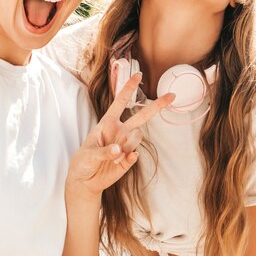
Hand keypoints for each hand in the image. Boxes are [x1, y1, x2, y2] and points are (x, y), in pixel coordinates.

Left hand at [67, 73, 173, 198]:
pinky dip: (129, 158)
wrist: (85, 180)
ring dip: (127, 145)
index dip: (129, 88)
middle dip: (157, 106)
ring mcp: (126, 145)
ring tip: (113, 156)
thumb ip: (104, 151)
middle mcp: (120, 131)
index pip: (121, 102)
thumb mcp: (88, 154)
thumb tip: (119, 150)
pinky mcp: (129, 160)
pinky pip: (135, 155)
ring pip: (137, 137)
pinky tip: (120, 162)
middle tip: (172, 96)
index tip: (139, 75)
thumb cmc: (83, 161)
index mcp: (108, 123)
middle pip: (142, 116)